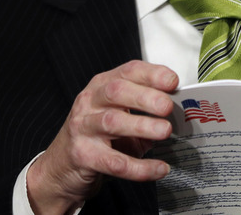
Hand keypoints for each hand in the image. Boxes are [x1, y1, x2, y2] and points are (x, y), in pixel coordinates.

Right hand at [26, 60, 178, 213]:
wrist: (60, 168)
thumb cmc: (98, 138)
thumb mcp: (120, 116)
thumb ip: (145, 111)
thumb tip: (180, 114)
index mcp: (102, 86)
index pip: (127, 71)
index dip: (151, 74)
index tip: (173, 82)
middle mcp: (89, 102)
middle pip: (117, 91)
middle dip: (145, 97)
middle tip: (168, 107)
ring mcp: (82, 127)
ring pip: (112, 122)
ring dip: (141, 126)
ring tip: (165, 132)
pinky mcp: (82, 155)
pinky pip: (113, 162)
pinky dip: (139, 167)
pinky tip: (159, 168)